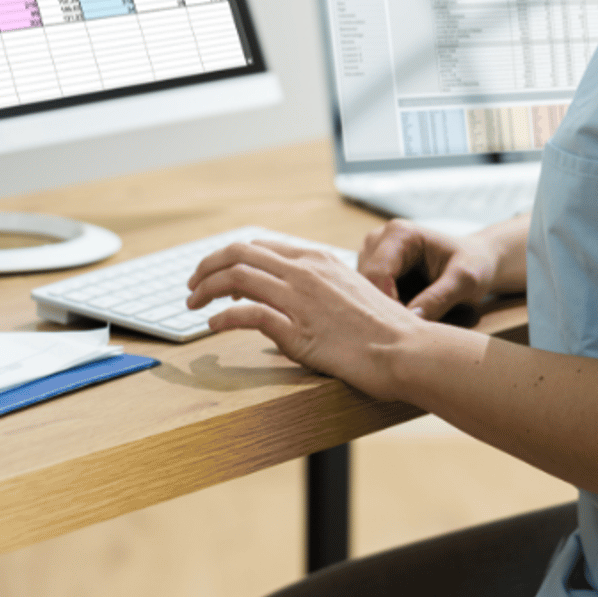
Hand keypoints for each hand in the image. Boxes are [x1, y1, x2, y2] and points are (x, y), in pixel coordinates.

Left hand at [184, 238, 429, 398]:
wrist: (406, 350)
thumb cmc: (386, 330)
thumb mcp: (351, 294)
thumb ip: (320, 291)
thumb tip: (291, 305)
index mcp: (317, 260)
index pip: (259, 246)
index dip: (229, 257)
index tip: (216, 274)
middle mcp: (305, 271)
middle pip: (238, 253)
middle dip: (206, 267)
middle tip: (191, 287)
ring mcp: (299, 299)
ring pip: (235, 277)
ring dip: (205, 289)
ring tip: (192, 306)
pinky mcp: (296, 330)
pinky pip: (246, 314)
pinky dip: (222, 318)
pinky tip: (213, 328)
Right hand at [356, 217, 517, 322]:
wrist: (475, 261)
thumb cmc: (473, 265)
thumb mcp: (466, 280)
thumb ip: (440, 297)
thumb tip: (412, 317)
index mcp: (398, 234)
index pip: (377, 276)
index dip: (389, 305)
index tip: (410, 328)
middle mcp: (377, 240)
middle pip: (366, 287)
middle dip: (388, 311)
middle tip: (415, 330)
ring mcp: (370, 257)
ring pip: (366, 296)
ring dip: (388, 313)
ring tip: (418, 319)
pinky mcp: (371, 274)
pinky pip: (371, 299)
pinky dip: (388, 312)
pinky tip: (410, 316)